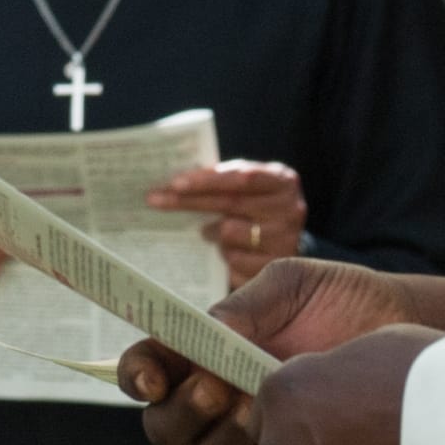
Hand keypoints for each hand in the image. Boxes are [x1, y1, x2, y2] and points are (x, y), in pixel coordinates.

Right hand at [117, 256, 429, 444]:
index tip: (152, 377)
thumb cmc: (342, 301)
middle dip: (180, 412)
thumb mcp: (291, 286)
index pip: (150, 369)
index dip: (139, 376)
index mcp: (203, 352)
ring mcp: (249, 436)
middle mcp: (216, 399)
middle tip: (216, 389)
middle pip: (165, 427)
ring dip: (220, 441)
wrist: (405, 332)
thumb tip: (208, 333)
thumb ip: (245, 307)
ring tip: (257, 410)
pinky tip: (295, 433)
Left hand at [145, 159, 307, 288]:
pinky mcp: (273, 268)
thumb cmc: (256, 208)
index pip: (243, 176)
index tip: (175, 182)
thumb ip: (222, 180)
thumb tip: (173, 181)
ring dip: (212, 233)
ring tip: (209, 232)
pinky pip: (234, 260)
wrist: (284, 244)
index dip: (208, 179)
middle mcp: (289, 209)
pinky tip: (225, 252)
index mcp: (282, 181)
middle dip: (189, 201)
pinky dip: (224, 256)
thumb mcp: (248, 188)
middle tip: (155, 199)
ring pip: (230, 233)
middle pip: (231, 203)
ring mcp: (285, 240)